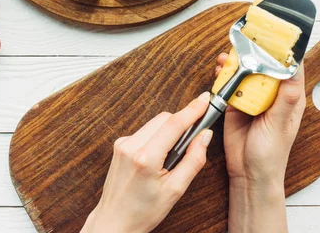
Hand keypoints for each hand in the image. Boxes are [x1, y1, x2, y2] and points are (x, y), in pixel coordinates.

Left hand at [82, 93, 213, 232]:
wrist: (115, 221)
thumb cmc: (144, 211)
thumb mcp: (176, 190)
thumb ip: (193, 160)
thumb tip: (204, 136)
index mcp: (145, 158)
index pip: (173, 124)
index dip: (192, 110)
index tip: (205, 99)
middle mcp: (130, 146)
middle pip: (164, 119)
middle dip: (182, 123)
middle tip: (195, 138)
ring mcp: (122, 143)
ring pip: (154, 123)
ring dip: (169, 130)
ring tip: (173, 156)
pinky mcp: (120, 144)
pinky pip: (145, 131)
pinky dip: (157, 137)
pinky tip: (159, 156)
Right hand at [217, 53, 305, 232]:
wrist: (248, 173)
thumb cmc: (270, 153)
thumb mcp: (279, 124)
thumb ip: (284, 98)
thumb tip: (292, 70)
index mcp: (290, 98)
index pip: (291, 67)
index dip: (285, 50)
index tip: (276, 32)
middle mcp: (272, 95)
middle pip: (265, 66)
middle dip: (256, 51)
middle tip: (246, 38)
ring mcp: (253, 98)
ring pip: (247, 73)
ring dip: (237, 62)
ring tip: (228, 53)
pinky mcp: (235, 104)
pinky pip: (230, 85)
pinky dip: (224, 75)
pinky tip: (219, 69)